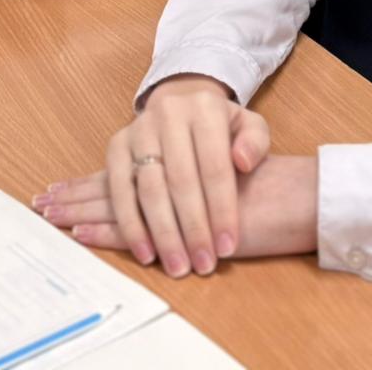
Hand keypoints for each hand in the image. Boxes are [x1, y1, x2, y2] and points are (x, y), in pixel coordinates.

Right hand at [35, 75, 275, 277]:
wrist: (182, 105)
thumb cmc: (221, 128)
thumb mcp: (249, 126)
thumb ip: (255, 142)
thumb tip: (243, 161)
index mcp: (206, 108)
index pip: (214, 165)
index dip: (221, 209)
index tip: (228, 247)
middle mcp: (169, 114)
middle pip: (181, 179)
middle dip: (193, 228)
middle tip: (204, 265)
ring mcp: (139, 129)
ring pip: (149, 189)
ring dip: (164, 234)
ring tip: (178, 266)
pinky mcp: (116, 146)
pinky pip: (119, 191)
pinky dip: (131, 226)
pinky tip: (146, 254)